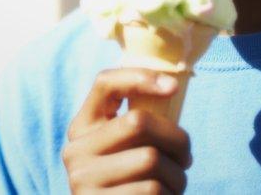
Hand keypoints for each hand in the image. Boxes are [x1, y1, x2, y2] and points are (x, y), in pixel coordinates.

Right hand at [62, 68, 191, 193]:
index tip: (173, 86)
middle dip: (176, 138)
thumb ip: (136, 124)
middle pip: (139, 122)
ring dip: (177, 176)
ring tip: (174, 185)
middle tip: (185, 156)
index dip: (141, 78)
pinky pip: (152, 191)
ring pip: (151, 159)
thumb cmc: (131, 185)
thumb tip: (169, 85)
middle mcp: (75, 151)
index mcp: (81, 128)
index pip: (104, 84)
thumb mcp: (125, 150)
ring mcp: (83, 181)